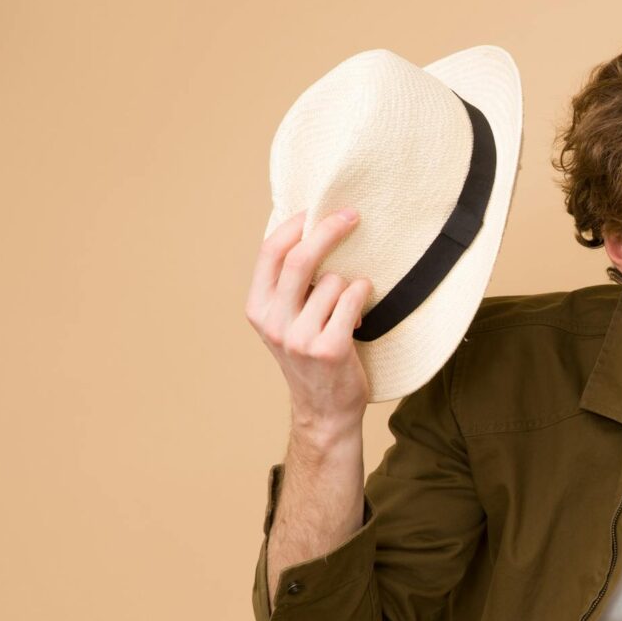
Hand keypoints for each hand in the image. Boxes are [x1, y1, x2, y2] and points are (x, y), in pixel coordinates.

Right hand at [245, 208, 373, 442]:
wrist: (324, 410)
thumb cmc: (311, 357)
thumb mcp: (286, 321)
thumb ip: (289, 286)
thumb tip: (309, 230)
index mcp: (258, 309)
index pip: (270, 252)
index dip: (293, 225)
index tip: (315, 210)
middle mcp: (274, 322)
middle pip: (301, 259)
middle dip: (329, 229)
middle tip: (351, 215)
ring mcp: (300, 337)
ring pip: (334, 281)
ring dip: (350, 286)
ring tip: (348, 311)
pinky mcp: (329, 348)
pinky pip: (353, 298)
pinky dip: (363, 296)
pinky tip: (360, 315)